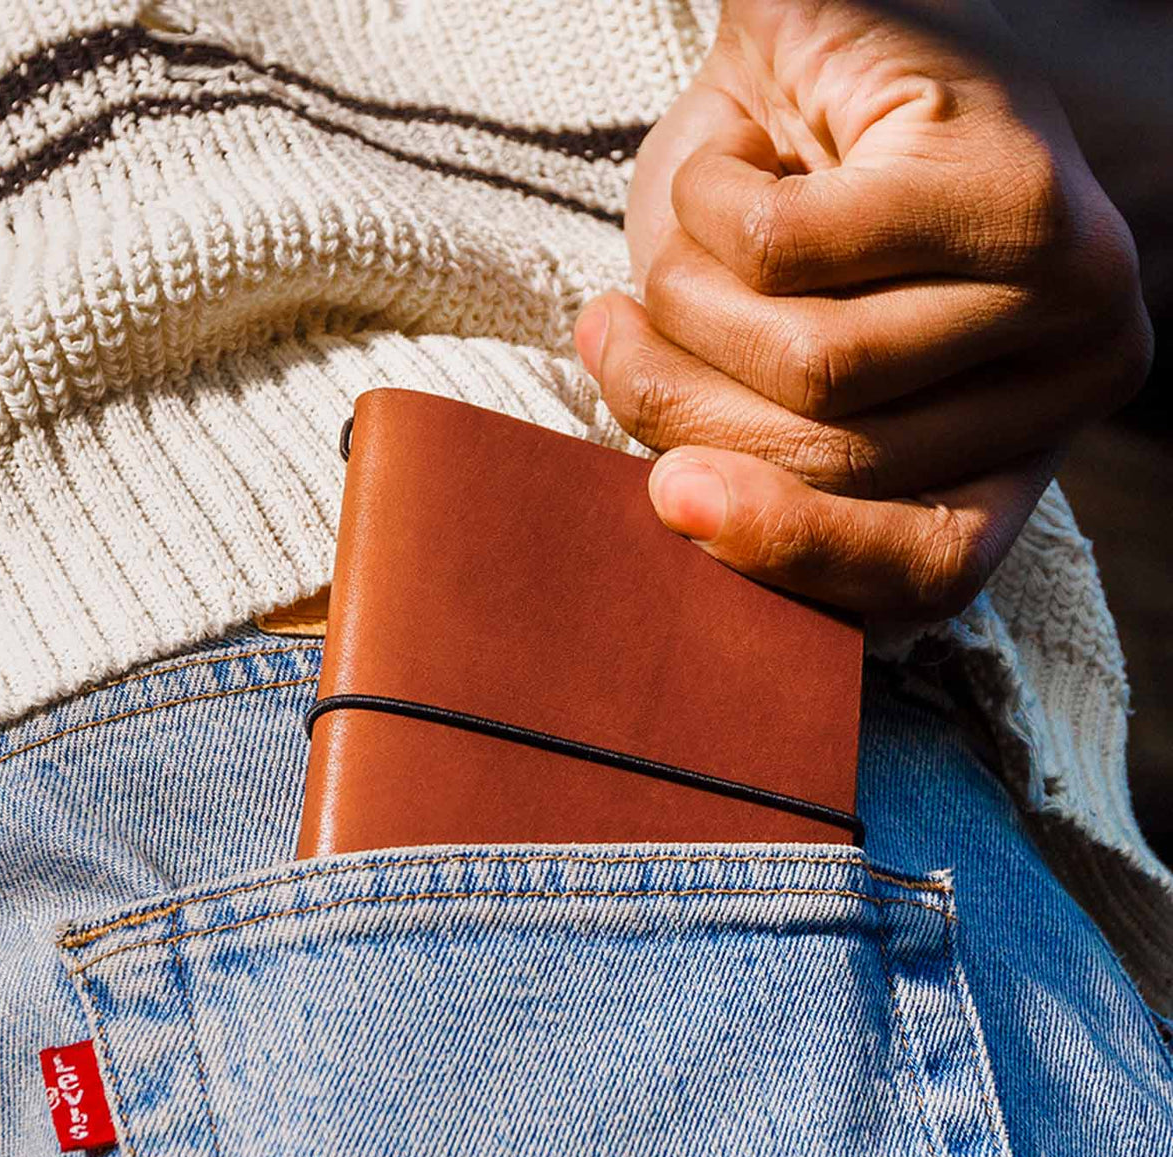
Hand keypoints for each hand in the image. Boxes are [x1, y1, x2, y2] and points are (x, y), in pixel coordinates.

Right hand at [574, 0, 1152, 618]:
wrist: (828, 46)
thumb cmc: (787, 228)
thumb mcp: (754, 378)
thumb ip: (747, 463)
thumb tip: (682, 510)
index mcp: (1015, 458)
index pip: (929, 568)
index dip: (786, 551)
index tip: (666, 500)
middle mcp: (1075, 379)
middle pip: (839, 462)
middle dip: (684, 401)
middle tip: (616, 334)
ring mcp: (1065, 282)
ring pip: (810, 366)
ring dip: (684, 302)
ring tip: (675, 248)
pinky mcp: (1008, 182)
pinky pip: (787, 253)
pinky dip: (703, 208)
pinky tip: (725, 162)